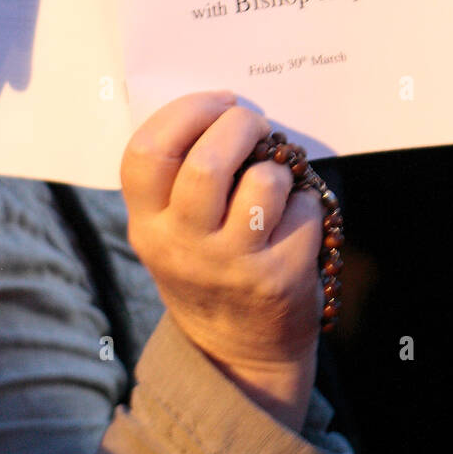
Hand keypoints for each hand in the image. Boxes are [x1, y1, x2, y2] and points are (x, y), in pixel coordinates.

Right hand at [121, 92, 324, 430]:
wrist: (237, 351)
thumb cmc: (208, 263)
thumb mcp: (171, 228)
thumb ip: (178, 176)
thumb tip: (223, 107)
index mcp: (147, 223)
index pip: (146, 152)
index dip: (186, 111)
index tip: (218, 102)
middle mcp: (181, 245)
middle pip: (207, 162)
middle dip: (240, 124)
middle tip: (253, 124)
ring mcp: (231, 264)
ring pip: (264, 181)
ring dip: (278, 168)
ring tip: (274, 183)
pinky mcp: (277, 278)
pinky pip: (303, 210)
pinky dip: (306, 204)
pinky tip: (293, 223)